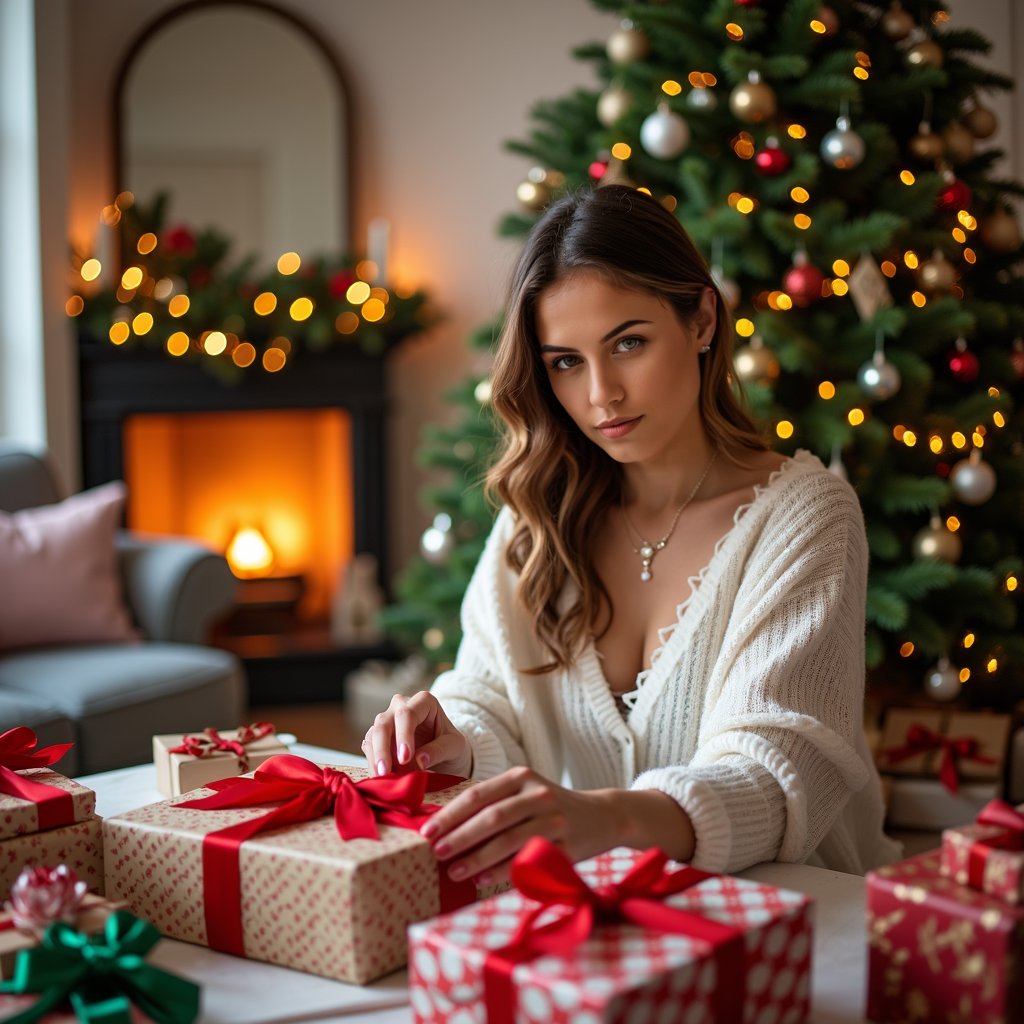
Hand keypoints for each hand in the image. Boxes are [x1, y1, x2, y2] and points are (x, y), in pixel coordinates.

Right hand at [361, 691, 471, 777]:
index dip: (403, 736)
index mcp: (423, 701)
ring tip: (383, 780)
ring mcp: (387, 719)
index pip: (407, 714)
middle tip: (385, 773)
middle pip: (384, 723)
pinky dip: (373, 763)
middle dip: (383, 749)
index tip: (405, 758)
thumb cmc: (451, 745)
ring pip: (372, 735)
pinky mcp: (378, 736)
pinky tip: (380, 778)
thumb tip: (419, 760)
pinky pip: (369, 747)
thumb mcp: (455, 746)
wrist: (445, 754)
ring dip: (376, 758)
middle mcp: (401, 705)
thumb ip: (439, 750)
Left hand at [419, 766, 619, 885]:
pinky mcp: (567, 846)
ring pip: (507, 840)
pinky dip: (501, 871)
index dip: (450, 814)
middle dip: (458, 837)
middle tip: (435, 853)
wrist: (603, 815)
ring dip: (476, 858)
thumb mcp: (525, 793)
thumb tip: (446, 826)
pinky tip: (482, 880)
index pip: (477, 795)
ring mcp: (554, 820)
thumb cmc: (551, 806)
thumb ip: (493, 802)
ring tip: (453, 872)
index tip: (427, 831)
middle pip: (490, 817)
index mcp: (521, 777)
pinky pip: (527, 860)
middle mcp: (538, 794)